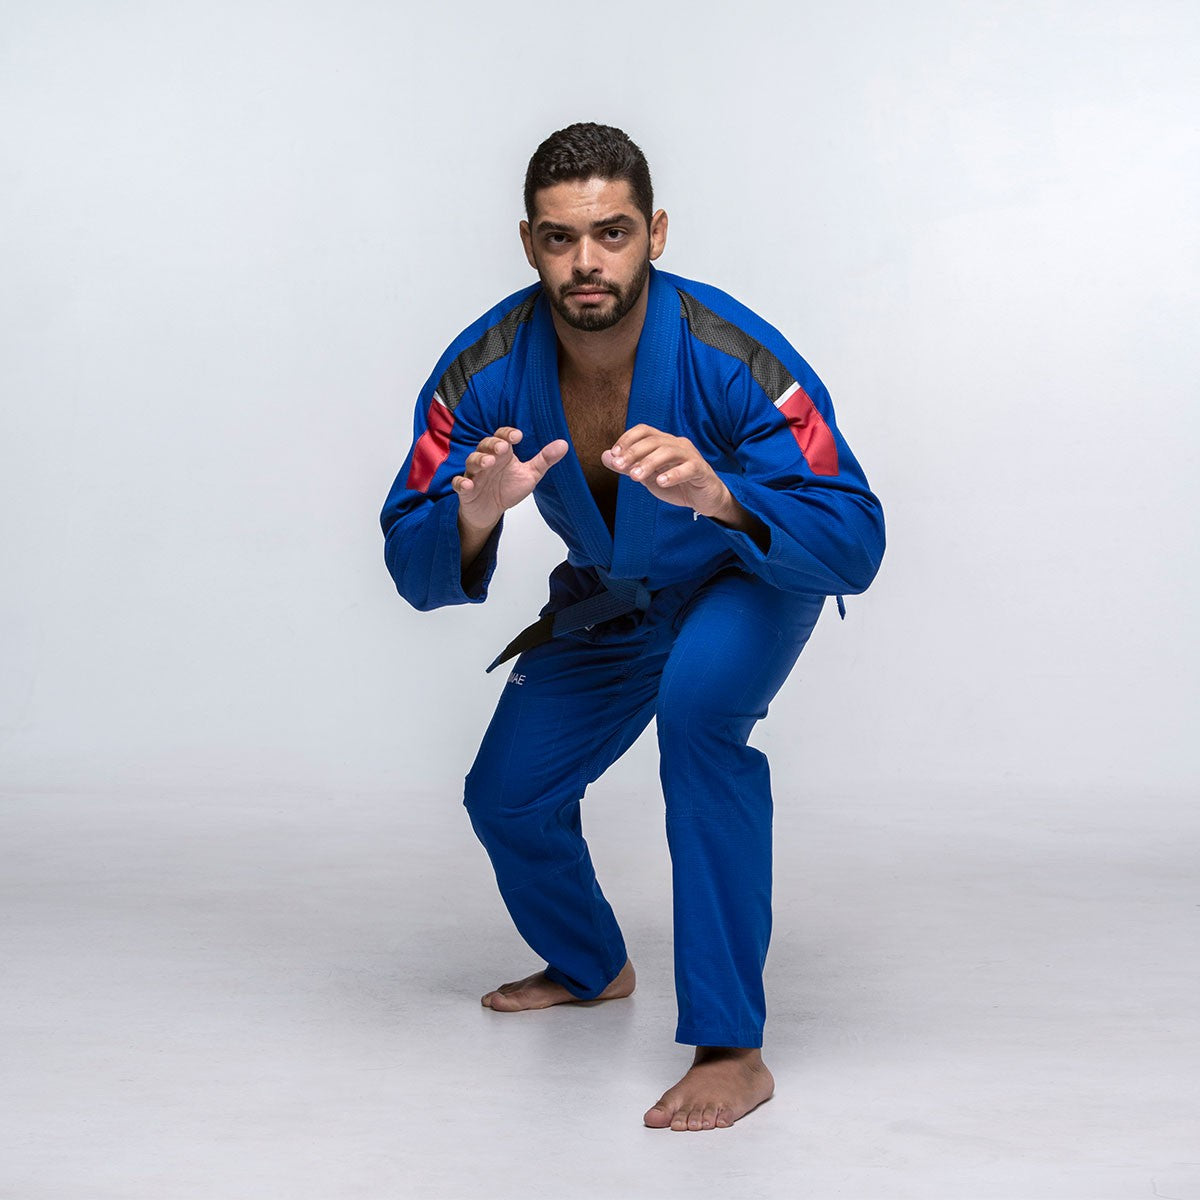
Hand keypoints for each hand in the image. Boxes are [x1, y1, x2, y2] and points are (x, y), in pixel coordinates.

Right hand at [453, 429, 567, 565]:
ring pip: (472, 461)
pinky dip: (462, 483)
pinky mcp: (465, 489)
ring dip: (479, 460)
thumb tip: (563, 444)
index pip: (502, 436)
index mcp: (502, 453)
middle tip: (502, 448)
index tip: (518, 436)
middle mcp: (487, 459)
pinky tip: (468, 485)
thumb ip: (544, 460)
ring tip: (488, 463)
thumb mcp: (529, 474)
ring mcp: (474, 473)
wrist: (490, 510)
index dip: (507, 434)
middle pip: (485, 446)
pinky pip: (459, 483)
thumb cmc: (507, 488)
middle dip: (492, 445)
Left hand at [601, 424, 734, 519]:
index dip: (627, 439)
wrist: (704, 499)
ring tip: (635, 477)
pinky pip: (688, 468)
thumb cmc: (676, 484)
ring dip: (649, 463)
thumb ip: (628, 466)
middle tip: (620, 467)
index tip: (614, 455)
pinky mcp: (701, 470)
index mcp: (664, 442)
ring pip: (669, 452)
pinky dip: (674, 474)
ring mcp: (690, 456)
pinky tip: (661, 483)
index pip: (644, 430)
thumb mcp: (648, 476)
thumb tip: (605, 456)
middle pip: (654, 440)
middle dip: (634, 452)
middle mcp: (677, 444)